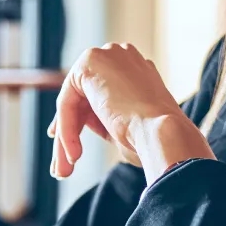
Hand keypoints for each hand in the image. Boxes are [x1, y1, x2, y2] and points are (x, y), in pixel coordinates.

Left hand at [48, 43, 213, 183]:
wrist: (163, 134)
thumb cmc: (152, 139)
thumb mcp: (125, 126)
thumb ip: (103, 115)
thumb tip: (82, 119)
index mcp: (137, 69)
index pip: (99, 95)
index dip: (80, 120)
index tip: (69, 149)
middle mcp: (122, 56)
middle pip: (82, 96)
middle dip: (69, 131)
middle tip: (62, 167)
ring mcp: (108, 55)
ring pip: (73, 101)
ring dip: (67, 137)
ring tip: (65, 169)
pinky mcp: (91, 62)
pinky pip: (68, 101)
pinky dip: (67, 129)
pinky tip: (73, 153)